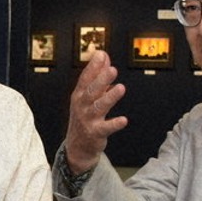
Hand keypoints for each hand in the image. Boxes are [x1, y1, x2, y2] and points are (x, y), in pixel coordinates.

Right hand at [65, 50, 127, 173]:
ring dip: (110, 97)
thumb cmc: (84, 117)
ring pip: (99, 107)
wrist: (78, 145)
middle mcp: (82, 105)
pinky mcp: (96, 132)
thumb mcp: (87, 96)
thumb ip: (97, 77)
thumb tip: (105, 58)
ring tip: (120, 88)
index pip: (85, 78)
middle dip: (101, 79)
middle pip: (92, 90)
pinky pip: (106, 128)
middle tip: (112, 69)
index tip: (101, 54)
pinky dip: (114, 124)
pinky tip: (123, 120)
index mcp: (80, 94)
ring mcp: (88, 119)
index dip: (93, 66)